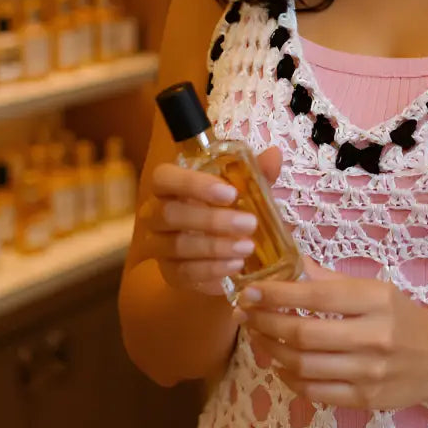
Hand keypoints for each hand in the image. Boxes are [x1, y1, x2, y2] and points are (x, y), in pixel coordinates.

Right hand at [137, 146, 281, 295]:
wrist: (218, 248)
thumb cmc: (226, 208)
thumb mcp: (243, 189)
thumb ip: (256, 173)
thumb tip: (273, 155)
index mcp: (168, 185)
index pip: (164, 178)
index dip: (193, 184)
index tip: (230, 193)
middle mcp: (154, 213)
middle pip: (171, 214)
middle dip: (213, 220)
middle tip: (249, 223)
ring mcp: (157, 245)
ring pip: (178, 245)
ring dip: (215, 248)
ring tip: (247, 248)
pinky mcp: (168, 272)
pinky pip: (184, 273)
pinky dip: (211, 270)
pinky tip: (235, 266)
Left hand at [234, 260, 427, 408]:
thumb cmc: (401, 316)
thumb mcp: (373, 289)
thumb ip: (330, 280)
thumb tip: (289, 263)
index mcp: (375, 300)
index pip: (316, 297)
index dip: (277, 294)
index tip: (250, 290)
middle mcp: (374, 337)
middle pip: (304, 334)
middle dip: (266, 323)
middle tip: (246, 313)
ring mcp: (368, 373)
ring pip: (303, 366)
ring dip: (271, 350)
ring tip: (258, 335)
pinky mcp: (364, 400)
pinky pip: (313, 392)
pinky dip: (288, 377)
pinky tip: (279, 363)